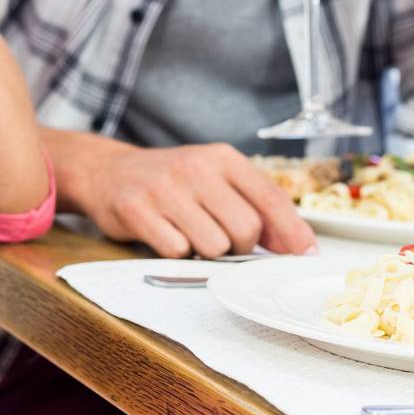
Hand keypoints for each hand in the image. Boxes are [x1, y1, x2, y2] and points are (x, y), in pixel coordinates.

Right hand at [72, 138, 315, 257]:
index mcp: (222, 157)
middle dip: (241, 246)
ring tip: (190, 233)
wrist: (107, 171)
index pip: (271, 198)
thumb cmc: (171, 181)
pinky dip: (176, 253)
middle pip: (246, 229)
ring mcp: (165, 188)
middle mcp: (196, 167)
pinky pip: (177, 251)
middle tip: (222, 239)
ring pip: (214, 245)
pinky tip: (166, 234)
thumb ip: (254, 205)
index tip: (305, 257)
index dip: (293, 233)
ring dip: (207, 251)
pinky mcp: (138, 209)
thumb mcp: (214, 178)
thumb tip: (297, 246)